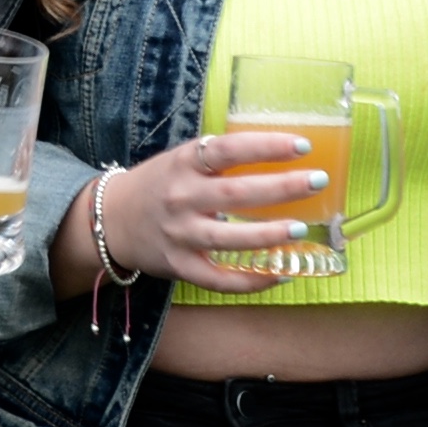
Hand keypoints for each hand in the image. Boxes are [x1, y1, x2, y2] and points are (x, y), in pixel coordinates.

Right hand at [92, 127, 330, 289]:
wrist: (111, 220)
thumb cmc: (159, 185)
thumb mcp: (181, 160)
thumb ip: (220, 159)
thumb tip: (279, 155)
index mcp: (184, 164)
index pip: (229, 150)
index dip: (266, 146)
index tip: (302, 145)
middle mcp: (181, 198)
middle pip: (236, 194)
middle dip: (281, 188)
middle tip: (317, 181)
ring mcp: (180, 234)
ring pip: (228, 239)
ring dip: (267, 235)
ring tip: (300, 229)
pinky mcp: (179, 266)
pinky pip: (218, 279)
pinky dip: (251, 280)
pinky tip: (280, 274)